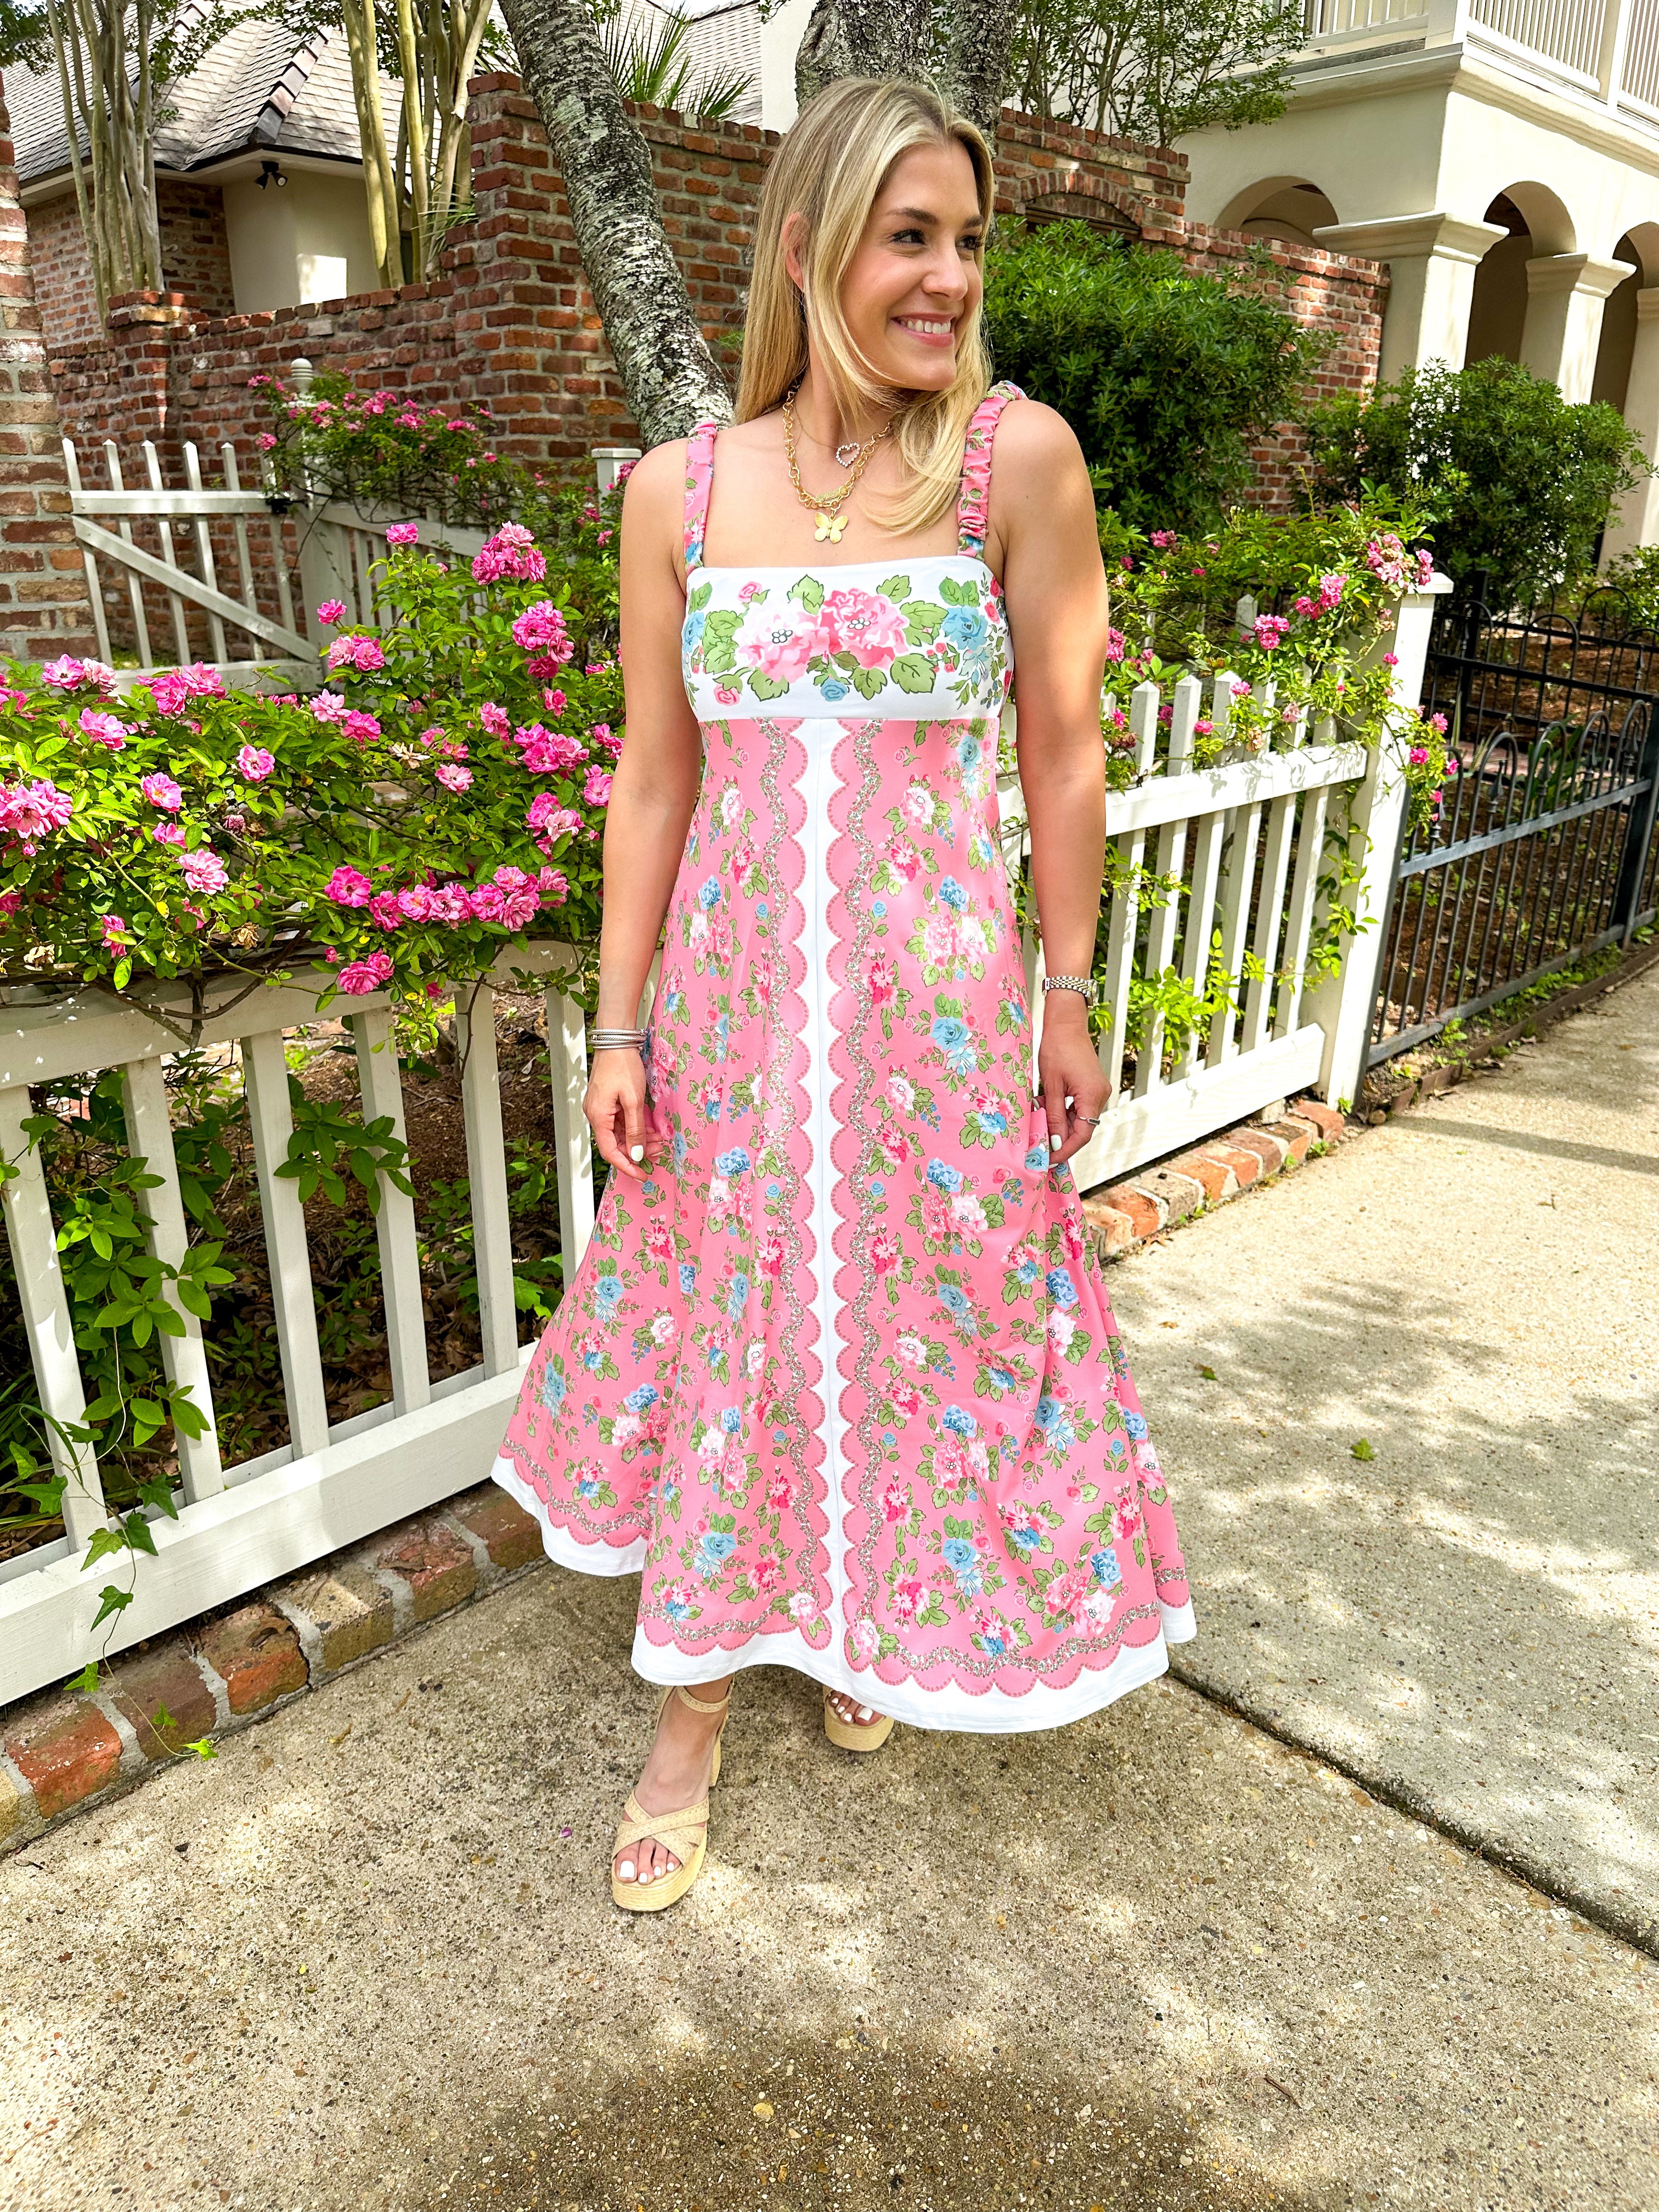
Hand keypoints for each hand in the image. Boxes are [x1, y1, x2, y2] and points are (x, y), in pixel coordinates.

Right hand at [585, 1047, 666, 1181]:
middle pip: (616, 1143)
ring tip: (659, 1140)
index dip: (626, 1166)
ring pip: (620, 1133)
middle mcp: (596, 1115)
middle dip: (637, 1151)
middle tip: (659, 1152)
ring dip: (639, 1139)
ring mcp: (601, 1109)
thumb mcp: (633, 1100)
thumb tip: (635, 1154)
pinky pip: (621, 1122)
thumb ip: (635, 1129)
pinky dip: (636, 1127)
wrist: (616, 1041)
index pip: (610, 1151)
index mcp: (597, 1116)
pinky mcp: (608, 1103)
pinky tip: (651, 1129)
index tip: (642, 1175)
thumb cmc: (622, 1065)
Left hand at [1036, 1001, 1108, 1164]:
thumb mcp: (1051, 1085)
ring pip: (1080, 1119)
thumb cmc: (1056, 1049)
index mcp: (1092, 1095)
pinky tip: (1046, 1112)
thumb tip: (1054, 1141)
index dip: (1066, 1150)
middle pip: (1083, 1129)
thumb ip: (1053, 1115)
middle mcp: (1100, 1095)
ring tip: (1039, 1131)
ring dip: (1061, 1126)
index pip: (1082, 1135)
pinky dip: (1064, 1113)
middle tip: (1040, 1150)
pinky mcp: (1092, 1086)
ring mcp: (1098, 1090)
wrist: (1066, 1023)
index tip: (1049, 1160)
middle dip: (1062, 1140)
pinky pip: (1080, 1108)